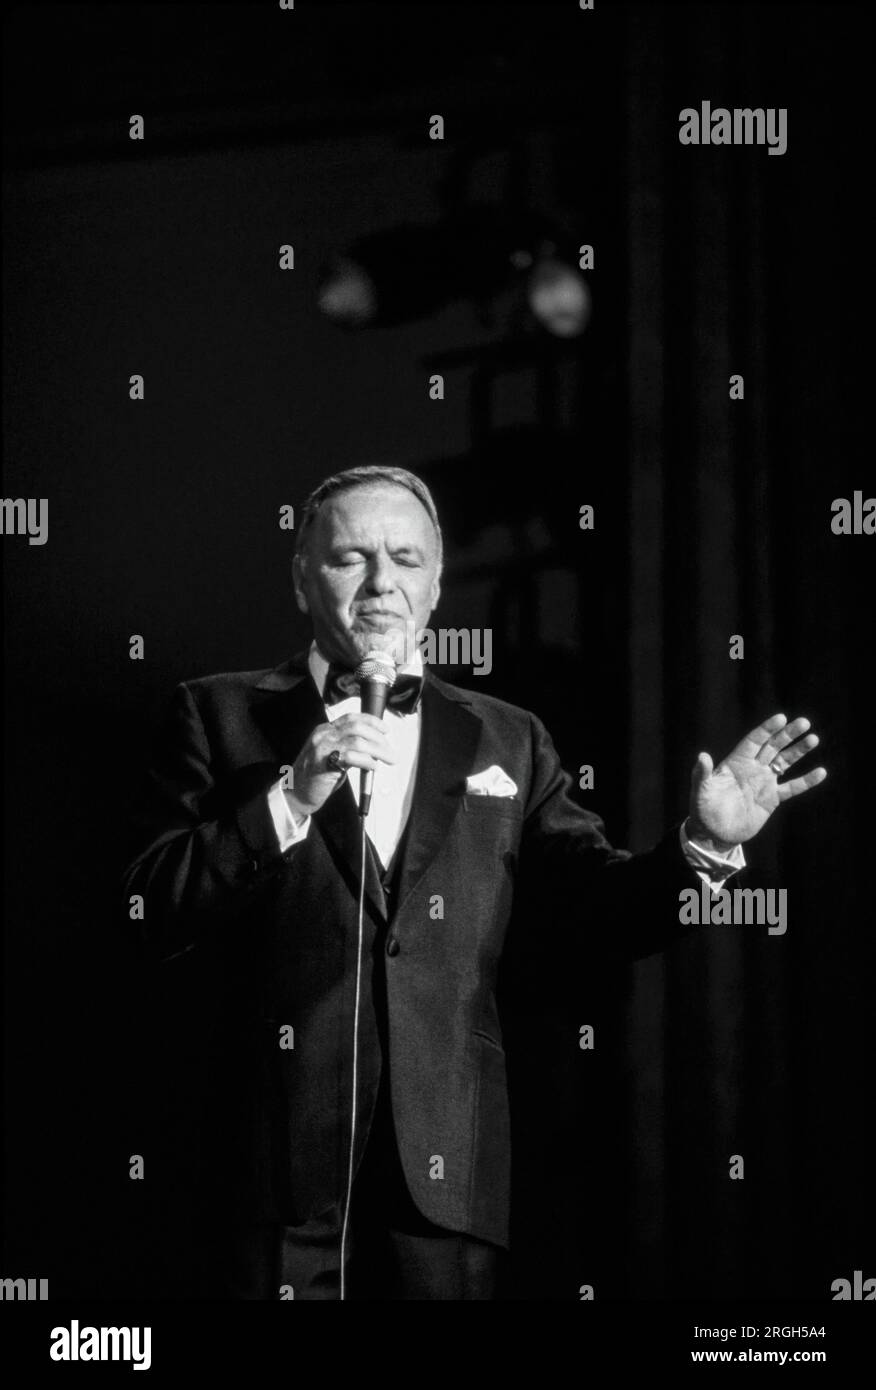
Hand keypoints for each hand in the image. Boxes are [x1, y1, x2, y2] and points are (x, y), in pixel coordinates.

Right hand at [284, 713, 395, 816]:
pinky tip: (373, 767)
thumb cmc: (316, 776)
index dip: (372, 721)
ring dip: (378, 750)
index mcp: (325, 730)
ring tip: (389, 759)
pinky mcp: (324, 763)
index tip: (386, 729)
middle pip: (358, 727)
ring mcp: (322, 748)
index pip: (351, 718)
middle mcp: (323, 735)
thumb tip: (375, 748)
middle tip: (391, 751)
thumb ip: (349, 748)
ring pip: (358, 741)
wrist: (296, 793)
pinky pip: (351, 757)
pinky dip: (367, 761)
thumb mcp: (332, 755)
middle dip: (379, 738)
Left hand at [687, 713, 826, 850]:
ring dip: (798, 751)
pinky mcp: (772, 799)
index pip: (754, 740)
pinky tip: (821, 772)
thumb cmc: (703, 810)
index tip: (781, 717)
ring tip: (814, 738)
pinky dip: (806, 781)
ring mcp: (763, 782)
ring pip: (784, 762)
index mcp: (736, 762)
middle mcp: (752, 768)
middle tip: (804, 722)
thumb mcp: (701, 791)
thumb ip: (702, 773)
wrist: (714, 833)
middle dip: (787, 734)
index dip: (767, 729)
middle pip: (773, 746)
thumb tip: (702, 756)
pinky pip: (792, 787)